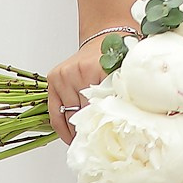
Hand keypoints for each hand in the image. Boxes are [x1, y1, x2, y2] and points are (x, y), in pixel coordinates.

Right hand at [48, 28, 128, 143]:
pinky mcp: (53, 79)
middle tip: (99, 145)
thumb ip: (124, 94)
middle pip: (84, 113)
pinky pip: (55, 112)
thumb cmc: (114, 55)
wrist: (102, 37)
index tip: (108, 141)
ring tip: (87, 143)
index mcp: (97, 68)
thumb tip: (129, 120)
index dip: (104, 126)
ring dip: (77, 132)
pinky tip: (70, 138)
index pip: (99, 106)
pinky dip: (62, 128)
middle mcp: (77, 71)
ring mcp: (63, 76)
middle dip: (92, 130)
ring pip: (69, 116)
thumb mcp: (124, 73)